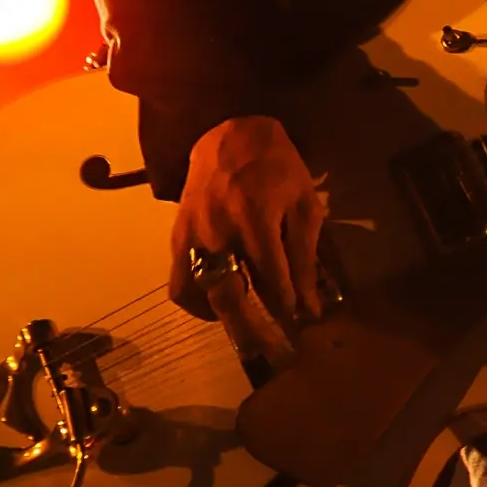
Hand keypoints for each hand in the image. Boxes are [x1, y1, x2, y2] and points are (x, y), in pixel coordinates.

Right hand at [169, 116, 324, 324]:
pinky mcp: (177, 237)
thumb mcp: (303, 204)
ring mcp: (193, 236)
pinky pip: (179, 284)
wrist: (228, 133)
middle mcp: (218, 233)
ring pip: (201, 298)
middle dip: (255, 333)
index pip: (272, 282)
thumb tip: (309, 304)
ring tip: (247, 335)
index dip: (289, 310)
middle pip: (231, 298)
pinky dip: (198, 304)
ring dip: (225, 323)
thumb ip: (305, 256)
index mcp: (255, 220)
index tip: (304, 324)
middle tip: (276, 354)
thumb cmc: (276, 167)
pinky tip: (221, 306)